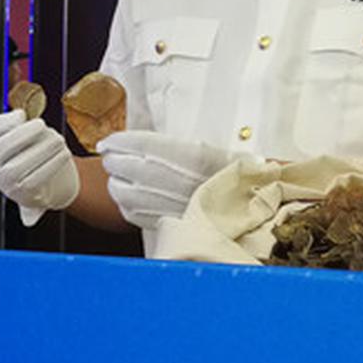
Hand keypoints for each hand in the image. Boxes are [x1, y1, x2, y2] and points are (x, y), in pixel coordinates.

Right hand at [0, 109, 78, 225]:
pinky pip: (33, 182)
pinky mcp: (23, 195)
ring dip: (39, 151)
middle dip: (20, 135)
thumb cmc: (35, 149)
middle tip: (42, 124)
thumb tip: (20, 117)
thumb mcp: (28, 133)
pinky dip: (50, 165)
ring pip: (14, 170)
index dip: (0, 123)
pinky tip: (64, 153)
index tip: (21, 114)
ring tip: (59, 139)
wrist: (48, 180)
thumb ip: (23, 124)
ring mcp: (4, 184)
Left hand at [97, 130, 238, 229]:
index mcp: (187, 153)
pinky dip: (125, 203)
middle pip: (124, 165)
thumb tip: (141, 142)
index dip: (117, 142)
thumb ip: (172, 145)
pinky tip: (129, 197)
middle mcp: (175, 178)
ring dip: (115, 182)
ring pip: (122, 191)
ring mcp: (168, 202)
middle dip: (113, 159)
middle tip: (111, 156)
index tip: (108, 142)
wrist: (253, 200)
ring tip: (117, 176)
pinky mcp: (166, 220)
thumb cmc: (232, 170)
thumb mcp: (204, 148)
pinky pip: (132, 212)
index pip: (136, 143)